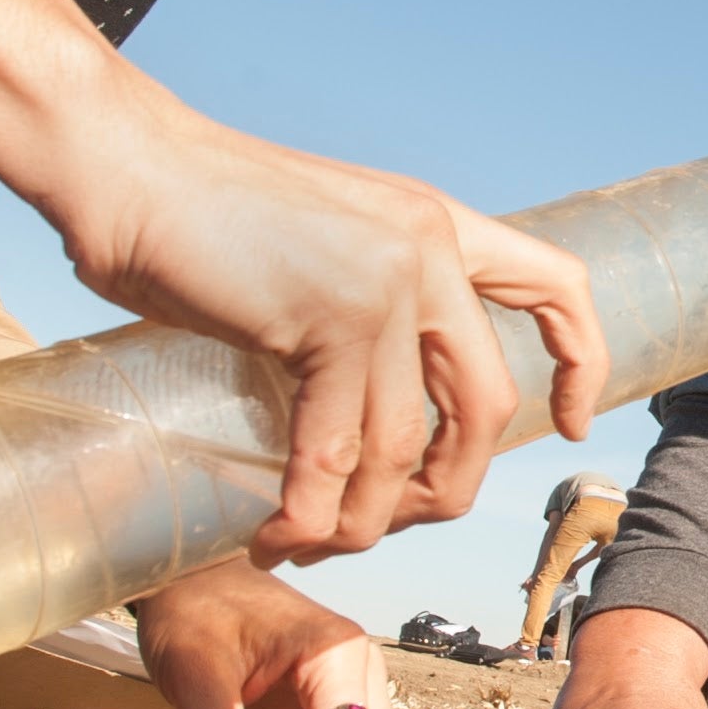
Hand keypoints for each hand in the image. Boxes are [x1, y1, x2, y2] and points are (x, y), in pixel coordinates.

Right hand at [58, 116, 606, 561]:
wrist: (129, 166)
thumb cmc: (199, 212)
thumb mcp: (325, 242)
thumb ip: (370, 303)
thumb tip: (378, 405)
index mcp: (437, 225)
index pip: (556, 285)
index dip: (578, 362)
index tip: (571, 425)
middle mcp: (429, 249)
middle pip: (487, 405)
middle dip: (447, 487)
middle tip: (392, 522)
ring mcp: (385, 283)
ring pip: (408, 444)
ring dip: (363, 517)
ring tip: (313, 542)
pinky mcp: (328, 320)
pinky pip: (337, 450)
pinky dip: (310, 509)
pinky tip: (280, 533)